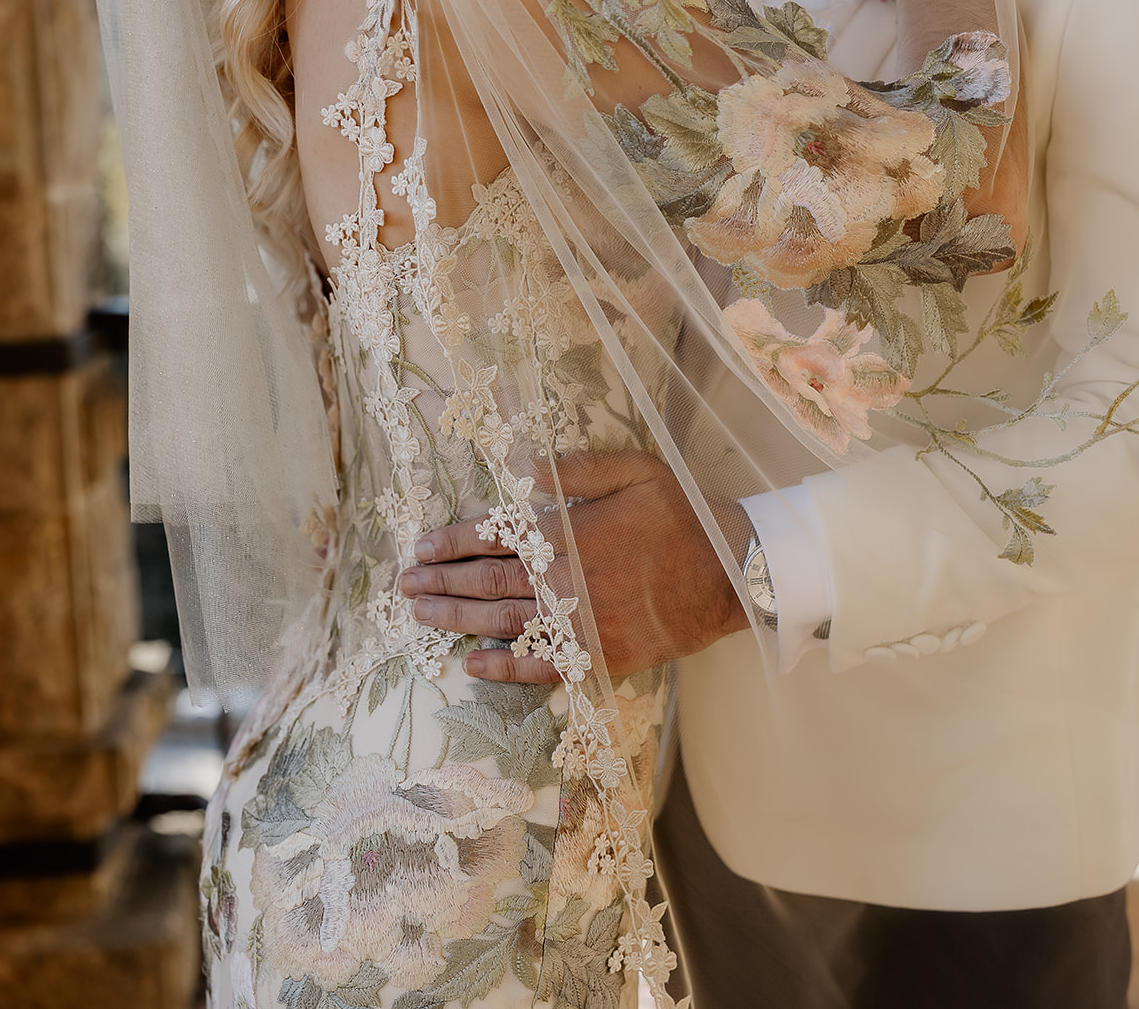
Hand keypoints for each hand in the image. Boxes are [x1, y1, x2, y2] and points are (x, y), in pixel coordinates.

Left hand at [399, 451, 750, 682]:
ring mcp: (582, 622)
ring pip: (504, 623)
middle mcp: (567, 579)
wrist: (734, 573)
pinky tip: (472, 665)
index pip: (495, 536)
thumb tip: (523, 468)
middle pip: (488, 583)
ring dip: (457, 621)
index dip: (453, 542)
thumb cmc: (685, 516)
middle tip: (405, 586)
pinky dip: (504, 668)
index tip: (421, 548)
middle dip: (441, 583)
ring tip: (421, 616)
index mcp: (571, 531)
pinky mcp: (600, 655)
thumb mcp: (637, 470)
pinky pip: (542, 666)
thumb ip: (578, 469)